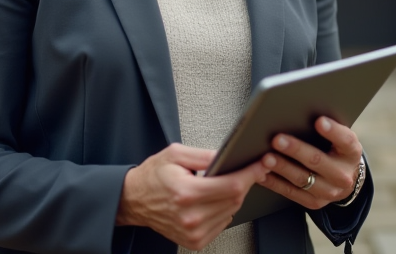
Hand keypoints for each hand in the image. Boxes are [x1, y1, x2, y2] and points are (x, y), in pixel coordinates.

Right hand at [116, 143, 266, 249]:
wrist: (134, 200)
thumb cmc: (153, 176)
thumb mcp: (176, 154)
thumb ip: (204, 155)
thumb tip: (228, 156)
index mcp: (186, 193)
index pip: (231, 186)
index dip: (251, 174)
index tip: (261, 165)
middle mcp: (191, 216)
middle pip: (235, 200)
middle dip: (244, 182)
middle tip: (245, 170)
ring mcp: (193, 232)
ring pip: (231, 212)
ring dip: (233, 197)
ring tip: (220, 184)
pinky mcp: (194, 241)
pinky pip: (223, 224)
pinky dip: (224, 210)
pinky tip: (212, 201)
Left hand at [259, 116, 362, 209]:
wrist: (346, 178)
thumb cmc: (336, 148)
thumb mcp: (340, 138)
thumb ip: (326, 127)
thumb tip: (297, 112)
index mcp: (352, 153)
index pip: (345, 140)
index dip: (333, 131)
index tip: (319, 121)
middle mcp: (343, 175)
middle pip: (317, 161)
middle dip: (295, 150)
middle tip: (277, 139)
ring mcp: (329, 192)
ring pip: (302, 179)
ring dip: (281, 168)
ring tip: (265, 158)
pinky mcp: (314, 202)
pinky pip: (291, 192)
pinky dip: (274, 182)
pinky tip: (260, 173)